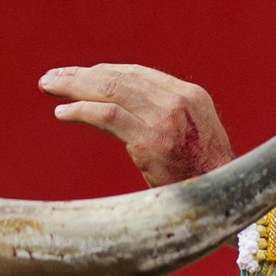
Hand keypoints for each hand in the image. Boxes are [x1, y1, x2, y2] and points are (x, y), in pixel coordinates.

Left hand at [38, 63, 233, 186]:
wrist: (225, 203)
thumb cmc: (206, 176)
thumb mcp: (196, 135)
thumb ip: (170, 117)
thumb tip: (131, 110)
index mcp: (191, 95)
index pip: (140, 73)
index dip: (105, 71)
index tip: (80, 75)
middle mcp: (180, 101)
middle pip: (121, 78)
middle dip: (82, 75)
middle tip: (53, 76)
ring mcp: (166, 120)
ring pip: (111, 91)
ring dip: (75, 87)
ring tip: (49, 87)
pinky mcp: (151, 142)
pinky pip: (109, 117)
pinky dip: (82, 111)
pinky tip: (63, 113)